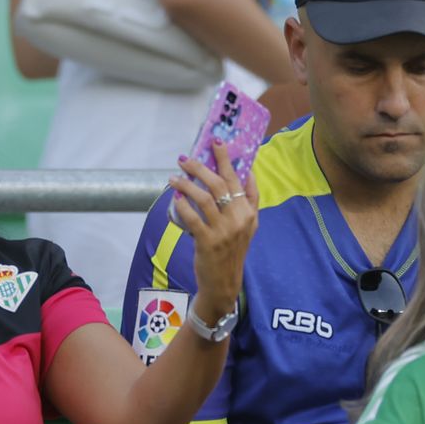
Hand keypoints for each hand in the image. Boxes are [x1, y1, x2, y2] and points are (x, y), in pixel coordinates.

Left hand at [168, 142, 258, 318]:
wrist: (224, 282)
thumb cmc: (233, 250)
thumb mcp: (250, 226)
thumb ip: (251, 200)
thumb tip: (249, 172)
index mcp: (249, 212)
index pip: (238, 179)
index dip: (227, 159)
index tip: (216, 141)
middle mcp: (239, 219)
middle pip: (219, 185)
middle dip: (200, 167)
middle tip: (184, 159)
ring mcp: (224, 231)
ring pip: (204, 199)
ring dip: (186, 185)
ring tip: (173, 178)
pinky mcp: (208, 242)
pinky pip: (192, 218)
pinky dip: (182, 206)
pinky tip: (175, 199)